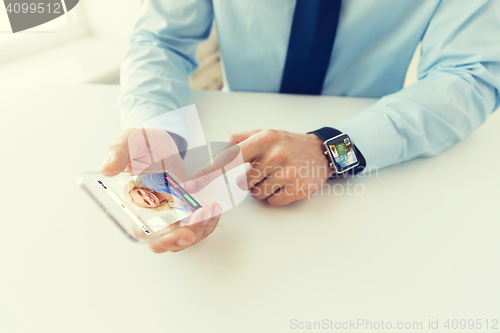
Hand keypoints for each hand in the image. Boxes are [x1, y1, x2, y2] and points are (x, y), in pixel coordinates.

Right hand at [100, 128, 221, 252]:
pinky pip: (196, 225)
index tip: (183, 235)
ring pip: (185, 236)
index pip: (145, 233)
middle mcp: (151, 215)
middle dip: (187, 237)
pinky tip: (214, 208)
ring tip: (212, 209)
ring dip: (201, 228)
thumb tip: (106, 169)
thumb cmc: (140, 143)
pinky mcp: (184, 209)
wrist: (160, 140)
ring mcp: (169, 214)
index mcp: (133, 205)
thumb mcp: (128, 142)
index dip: (163, 238)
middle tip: (202, 219)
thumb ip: (117, 154)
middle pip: (168, 241)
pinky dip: (207, 221)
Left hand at [185, 129, 332, 205]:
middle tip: (264, 170)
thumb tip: (218, 147)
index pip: (231, 157)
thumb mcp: (265, 133)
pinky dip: (275, 196)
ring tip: (276, 176)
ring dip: (261, 189)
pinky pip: (272, 201)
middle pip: (242, 182)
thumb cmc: (287, 144)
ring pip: (256, 194)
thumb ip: (240, 139)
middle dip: (248, 180)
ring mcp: (289, 172)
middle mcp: (276, 154)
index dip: (209, 172)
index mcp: (264, 138)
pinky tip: (286, 184)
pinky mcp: (298, 189)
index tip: (192, 185)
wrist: (320, 153)